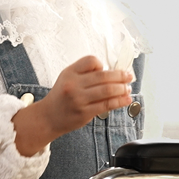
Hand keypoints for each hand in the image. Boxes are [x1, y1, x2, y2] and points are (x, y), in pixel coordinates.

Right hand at [11, 55, 133, 155]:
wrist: (48, 117)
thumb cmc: (61, 96)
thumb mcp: (67, 77)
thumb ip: (85, 72)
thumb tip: (111, 71)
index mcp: (70, 73)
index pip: (91, 61)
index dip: (102, 64)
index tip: (109, 69)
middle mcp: (74, 85)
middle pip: (103, 76)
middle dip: (120, 76)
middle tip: (129, 76)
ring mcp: (79, 99)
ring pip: (107, 90)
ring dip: (122, 88)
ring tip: (128, 88)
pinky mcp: (85, 113)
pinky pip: (107, 105)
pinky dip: (120, 101)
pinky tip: (126, 99)